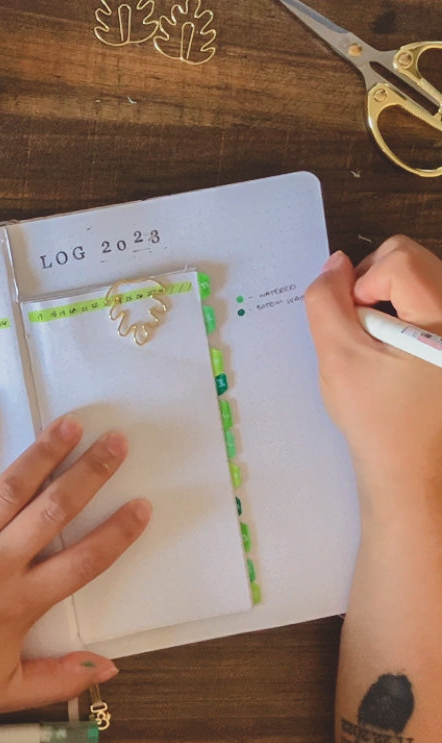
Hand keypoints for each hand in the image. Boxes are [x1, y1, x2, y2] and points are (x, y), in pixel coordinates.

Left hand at [0, 403, 151, 742]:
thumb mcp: (6, 692)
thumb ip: (61, 678)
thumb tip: (110, 666)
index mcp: (21, 602)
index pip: (84, 561)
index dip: (118, 533)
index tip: (142, 505)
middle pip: (54, 511)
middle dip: (89, 474)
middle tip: (114, 441)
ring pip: (9, 489)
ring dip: (42, 454)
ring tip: (67, 424)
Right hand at [305, 236, 441, 514]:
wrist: (413, 471)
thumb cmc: (376, 418)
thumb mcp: (339, 358)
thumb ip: (326, 303)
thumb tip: (333, 263)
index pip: (398, 259)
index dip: (361, 285)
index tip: (355, 329)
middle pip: (412, 260)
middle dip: (374, 288)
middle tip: (364, 336)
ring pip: (420, 278)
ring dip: (388, 303)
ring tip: (381, 347)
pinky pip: (427, 301)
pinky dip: (404, 316)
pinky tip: (397, 354)